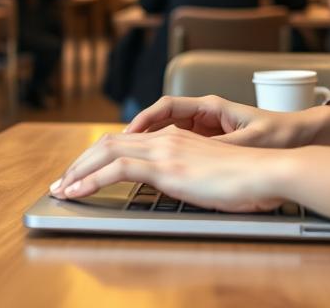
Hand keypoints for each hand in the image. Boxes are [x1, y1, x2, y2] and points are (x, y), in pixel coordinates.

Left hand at [49, 125, 287, 212]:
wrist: (267, 172)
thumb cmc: (249, 180)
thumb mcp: (212, 175)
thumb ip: (191, 174)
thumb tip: (179, 187)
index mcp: (176, 139)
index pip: (127, 140)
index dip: (100, 154)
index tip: (83, 172)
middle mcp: (166, 138)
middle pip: (109, 142)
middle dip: (80, 161)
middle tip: (62, 181)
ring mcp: (164, 150)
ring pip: (106, 151)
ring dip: (78, 171)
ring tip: (61, 189)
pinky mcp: (166, 167)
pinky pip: (116, 169)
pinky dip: (90, 180)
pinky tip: (76, 192)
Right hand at [126, 94, 329, 148]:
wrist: (303, 137)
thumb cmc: (280, 134)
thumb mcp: (250, 142)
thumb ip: (223, 148)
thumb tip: (198, 155)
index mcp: (211, 107)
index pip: (167, 107)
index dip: (144, 120)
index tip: (128, 134)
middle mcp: (205, 114)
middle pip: (159, 119)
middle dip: (135, 133)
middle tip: (112, 149)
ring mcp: (207, 128)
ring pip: (165, 132)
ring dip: (145, 144)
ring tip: (124, 161)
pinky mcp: (211, 142)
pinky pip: (177, 145)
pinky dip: (162, 154)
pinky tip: (152, 170)